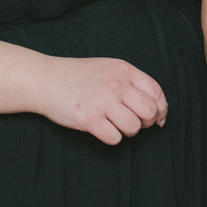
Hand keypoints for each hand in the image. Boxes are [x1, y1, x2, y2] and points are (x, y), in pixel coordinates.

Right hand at [39, 57, 166, 144]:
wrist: (45, 79)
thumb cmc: (79, 76)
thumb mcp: (109, 68)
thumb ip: (131, 82)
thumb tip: (158, 108)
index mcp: (124, 70)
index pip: (156, 93)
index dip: (161, 109)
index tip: (158, 119)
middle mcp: (116, 84)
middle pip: (149, 112)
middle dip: (147, 122)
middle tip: (136, 123)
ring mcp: (103, 101)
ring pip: (134, 127)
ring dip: (128, 131)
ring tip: (116, 125)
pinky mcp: (89, 119)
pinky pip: (114, 138)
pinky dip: (111, 138)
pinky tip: (102, 128)